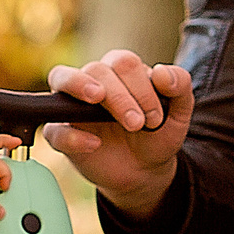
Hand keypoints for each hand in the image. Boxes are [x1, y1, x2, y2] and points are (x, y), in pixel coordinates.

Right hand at [40, 51, 193, 218]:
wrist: (145, 171)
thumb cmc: (156, 135)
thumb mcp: (178, 114)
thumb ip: (179, 87)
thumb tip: (161, 72)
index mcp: (120, 71)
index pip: (123, 62)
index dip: (141, 87)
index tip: (155, 117)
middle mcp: (92, 80)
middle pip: (96, 69)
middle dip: (120, 96)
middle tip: (137, 124)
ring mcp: (72, 105)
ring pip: (61, 78)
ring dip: (79, 85)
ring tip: (97, 98)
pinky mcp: (62, 134)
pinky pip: (54, 129)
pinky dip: (72, 136)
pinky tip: (94, 144)